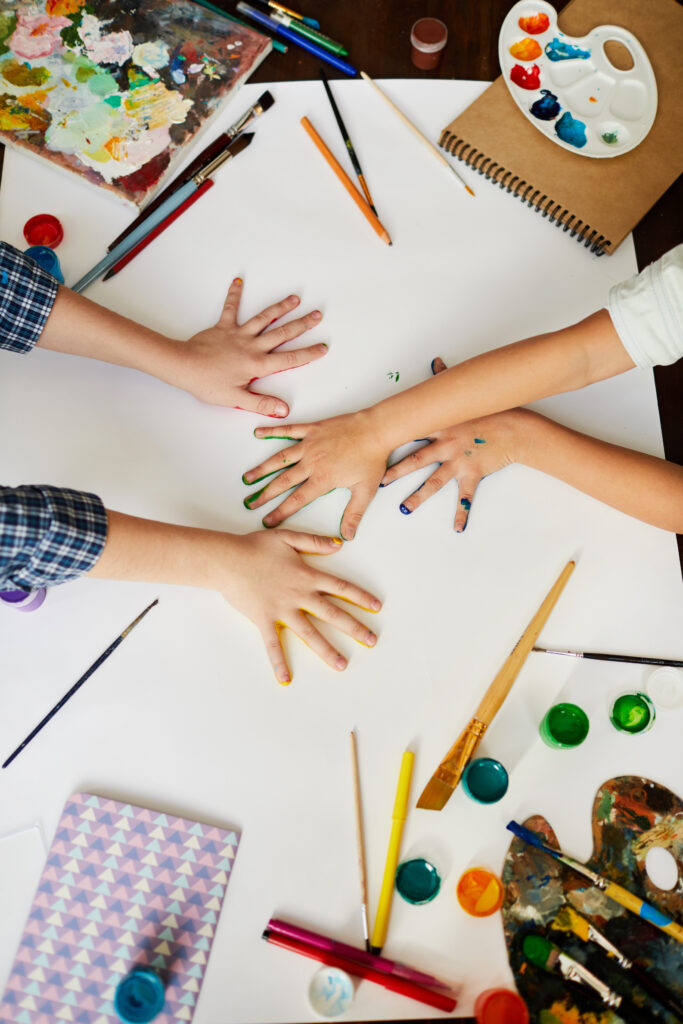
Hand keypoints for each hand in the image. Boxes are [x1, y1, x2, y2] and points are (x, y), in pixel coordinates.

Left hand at [170, 278, 327, 415]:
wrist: (183, 366)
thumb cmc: (207, 383)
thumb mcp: (236, 399)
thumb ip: (261, 404)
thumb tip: (283, 410)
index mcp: (257, 364)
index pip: (290, 359)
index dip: (309, 353)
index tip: (323, 348)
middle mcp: (252, 346)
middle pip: (282, 333)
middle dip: (302, 324)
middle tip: (317, 315)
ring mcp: (238, 334)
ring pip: (264, 318)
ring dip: (280, 307)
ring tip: (295, 298)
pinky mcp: (223, 327)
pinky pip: (231, 308)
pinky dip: (234, 295)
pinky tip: (239, 281)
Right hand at [223, 530, 381, 682]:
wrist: (228, 559)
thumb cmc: (255, 546)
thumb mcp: (288, 537)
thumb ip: (315, 542)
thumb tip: (339, 545)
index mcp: (307, 576)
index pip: (341, 588)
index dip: (360, 597)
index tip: (377, 607)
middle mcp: (300, 595)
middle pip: (333, 614)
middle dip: (355, 628)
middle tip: (371, 641)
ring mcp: (283, 610)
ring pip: (310, 634)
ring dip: (327, 650)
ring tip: (342, 665)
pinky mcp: (265, 620)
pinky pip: (273, 645)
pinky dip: (279, 662)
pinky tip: (285, 679)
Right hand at [242, 409, 388, 539]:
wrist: (376, 431)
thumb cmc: (372, 459)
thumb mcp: (365, 491)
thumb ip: (353, 514)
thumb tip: (347, 536)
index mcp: (323, 479)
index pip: (296, 500)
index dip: (280, 512)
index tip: (268, 521)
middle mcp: (312, 463)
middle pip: (283, 481)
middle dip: (265, 494)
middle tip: (251, 503)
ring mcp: (310, 445)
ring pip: (280, 459)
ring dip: (262, 469)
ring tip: (247, 477)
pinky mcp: (312, 429)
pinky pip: (288, 431)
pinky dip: (272, 431)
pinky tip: (258, 433)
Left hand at [380, 357, 517, 531]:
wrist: (515, 428)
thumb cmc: (490, 412)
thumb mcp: (466, 396)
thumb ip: (446, 377)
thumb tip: (436, 362)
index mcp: (440, 427)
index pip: (410, 433)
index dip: (391, 439)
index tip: (373, 446)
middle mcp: (445, 445)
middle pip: (415, 460)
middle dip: (396, 472)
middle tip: (380, 482)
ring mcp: (458, 461)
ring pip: (434, 482)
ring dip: (418, 496)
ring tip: (404, 509)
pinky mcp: (473, 474)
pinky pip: (466, 498)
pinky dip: (463, 514)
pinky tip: (458, 528)